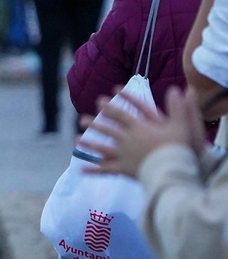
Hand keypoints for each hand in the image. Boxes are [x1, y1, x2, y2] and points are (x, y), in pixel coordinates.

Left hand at [78, 87, 203, 178]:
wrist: (174, 169)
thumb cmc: (179, 147)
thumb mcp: (181, 124)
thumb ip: (178, 106)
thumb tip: (177, 89)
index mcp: (138, 128)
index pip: (121, 114)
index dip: (110, 107)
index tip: (99, 101)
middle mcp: (127, 139)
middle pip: (107, 130)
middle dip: (94, 124)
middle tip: (82, 119)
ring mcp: (123, 155)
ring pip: (102, 147)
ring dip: (89, 143)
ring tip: (76, 139)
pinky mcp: (123, 169)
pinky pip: (106, 169)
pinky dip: (93, 169)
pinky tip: (81, 169)